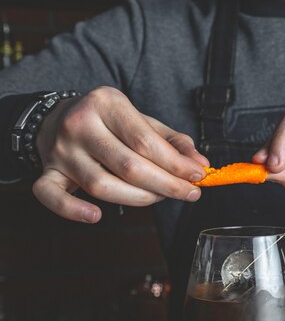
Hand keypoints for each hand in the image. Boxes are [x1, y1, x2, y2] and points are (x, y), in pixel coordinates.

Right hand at [33, 87, 208, 222]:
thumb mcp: (142, 121)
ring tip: (159, 198)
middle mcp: (80, 125)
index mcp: (106, 104)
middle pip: (128, 166)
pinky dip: (72, 211)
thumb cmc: (110, 123)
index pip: (145, 141)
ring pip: (101, 185)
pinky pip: (51, 196)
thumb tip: (201, 164)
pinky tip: (96, 217)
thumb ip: (173, 142)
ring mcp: (60, 150)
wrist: (57, 118)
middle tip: (189, 193)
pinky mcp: (46, 172)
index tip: (198, 176)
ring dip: (138, 199)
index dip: (175, 164)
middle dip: (165, 185)